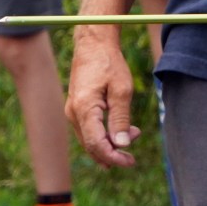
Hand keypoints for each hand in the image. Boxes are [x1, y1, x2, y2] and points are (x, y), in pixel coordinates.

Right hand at [65, 30, 142, 167]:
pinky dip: (103, 136)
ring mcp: (73, 111)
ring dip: (109, 145)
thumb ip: (121, 118)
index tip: (130, 161)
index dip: (113, 157)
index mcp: (84, 108)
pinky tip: (119, 133)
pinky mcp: (76, 109)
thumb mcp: (122, 89)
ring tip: (133, 135)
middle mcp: (73, 113)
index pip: (96, 144)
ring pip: (89, 140)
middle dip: (112, 154)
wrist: (93, 44)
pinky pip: (88, 131)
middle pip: (91, 146)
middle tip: (132, 157)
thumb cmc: (109, 63)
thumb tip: (122, 144)